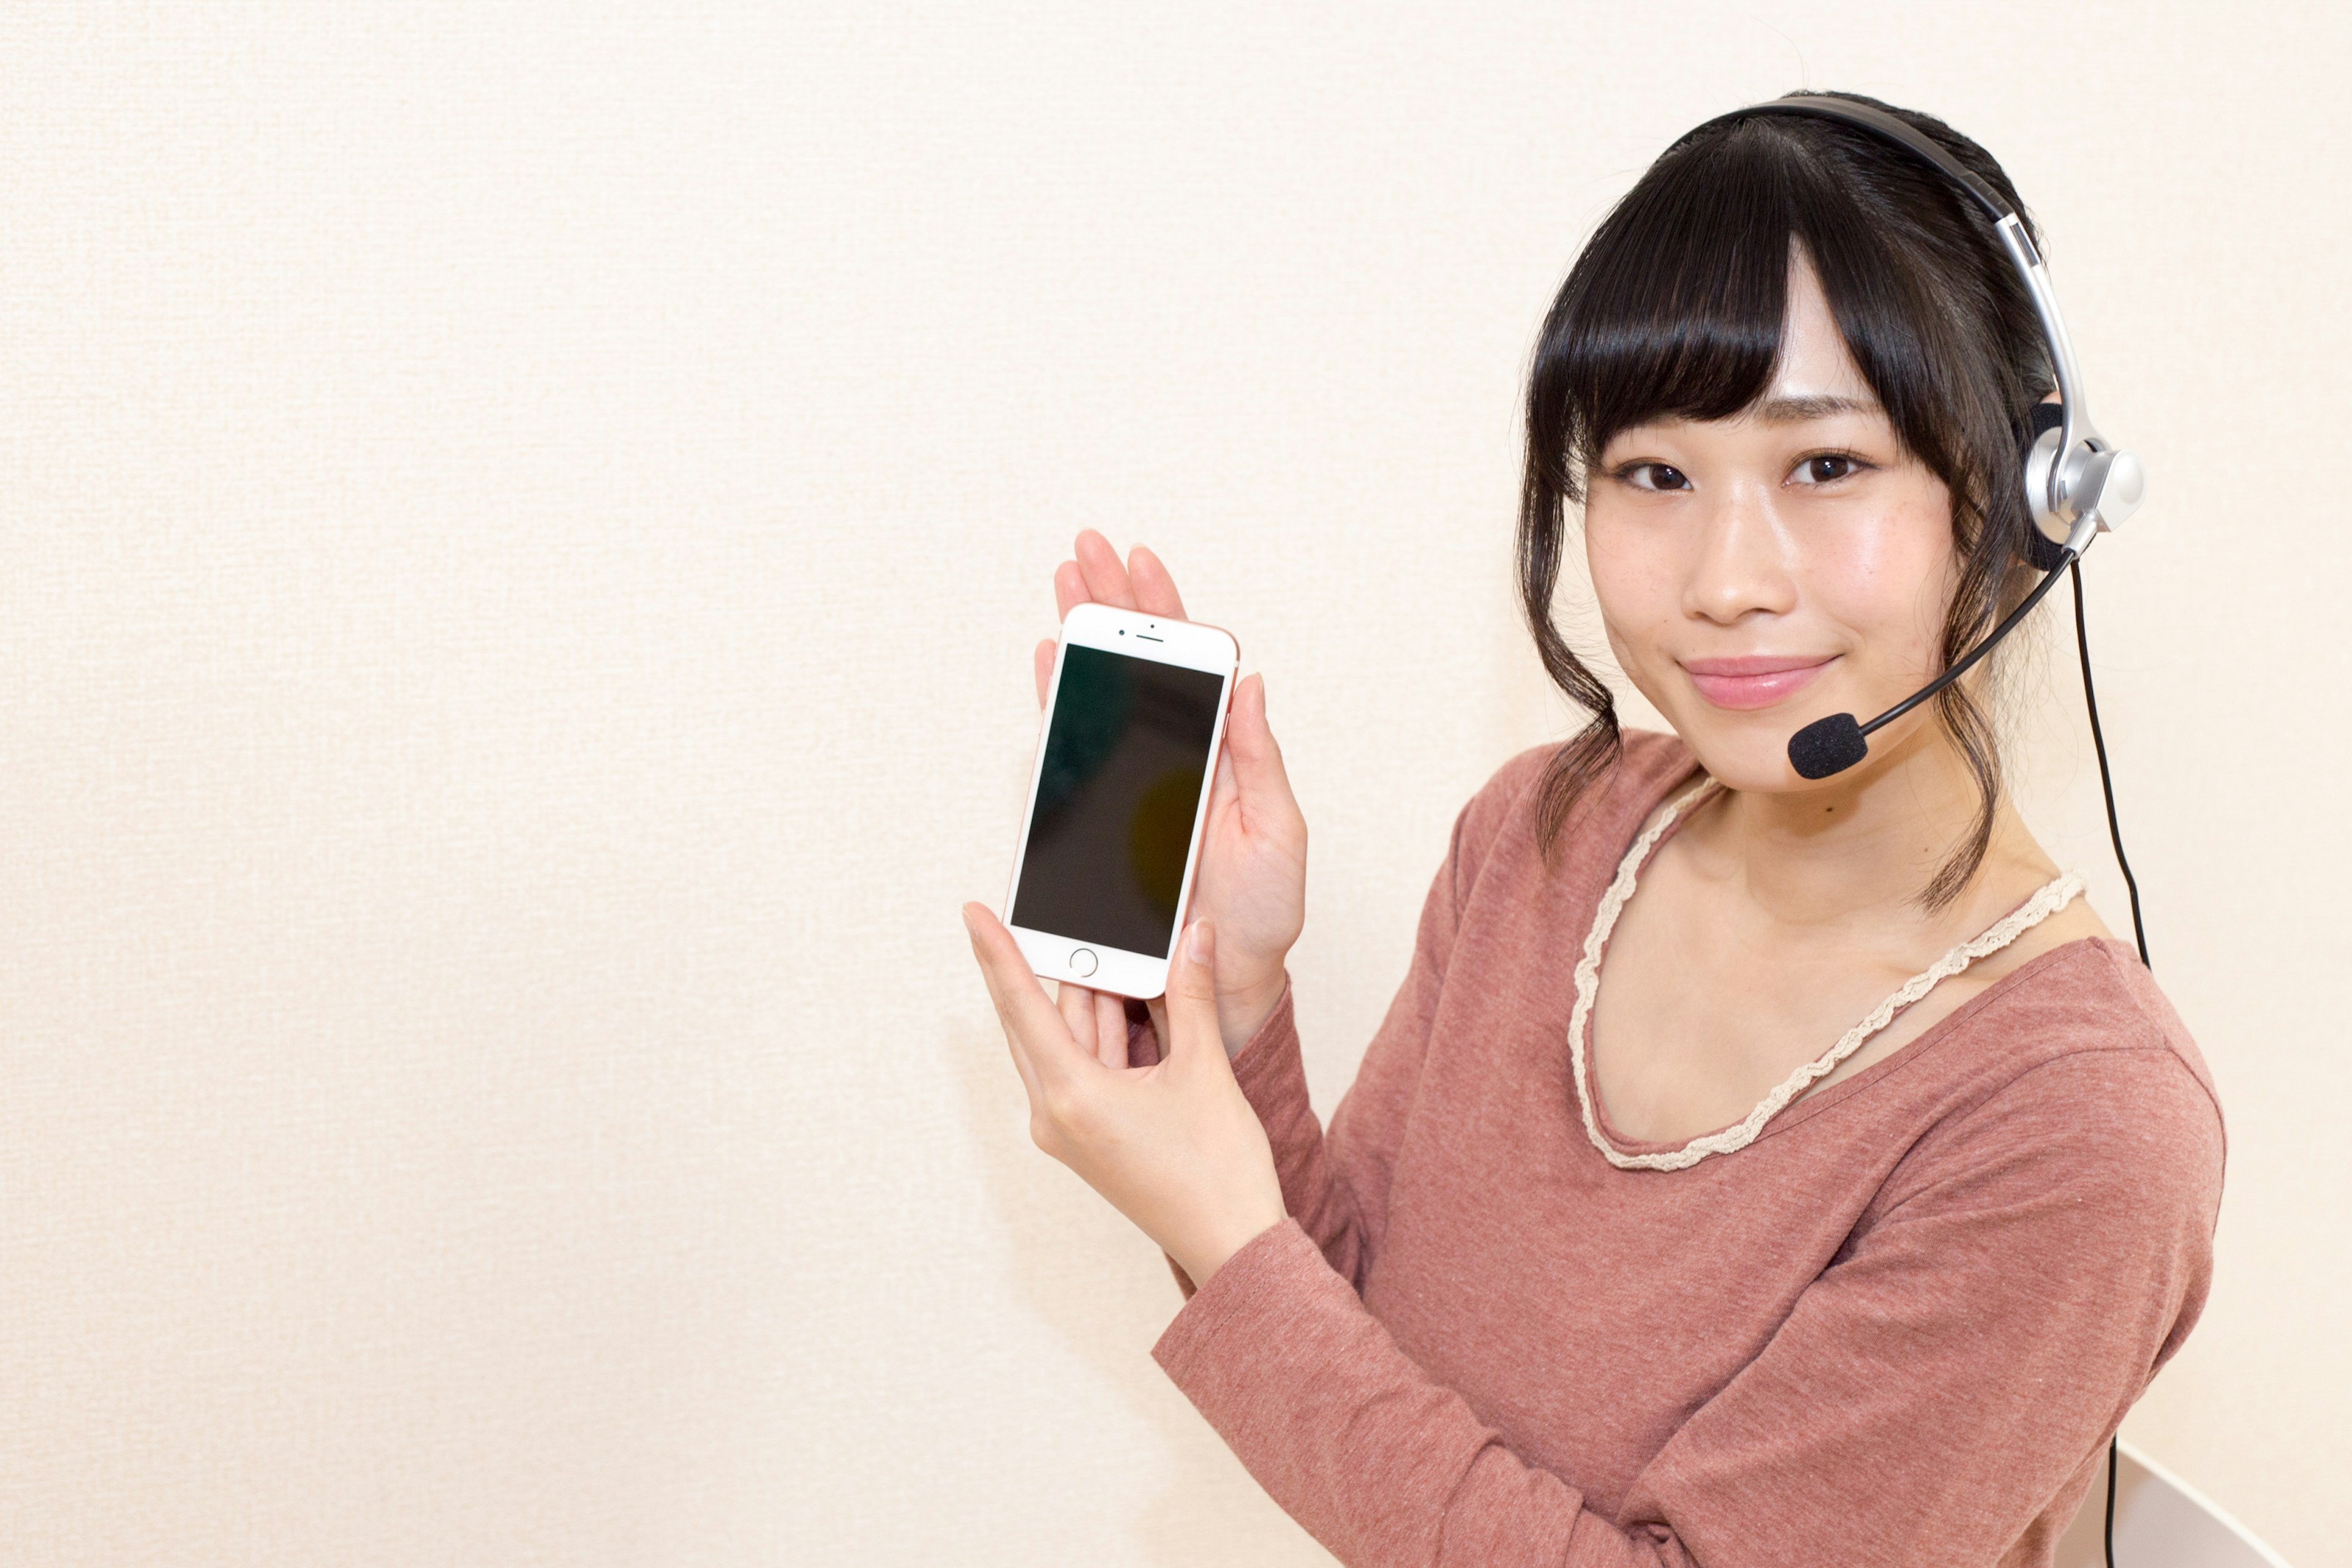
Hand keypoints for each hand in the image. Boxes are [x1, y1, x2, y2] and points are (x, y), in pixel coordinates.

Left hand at [965, 906, 1286, 1287]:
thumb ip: (1190, 996)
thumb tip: (1192, 938)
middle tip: (1038, 913)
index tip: (974, 913)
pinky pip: (1082, 1066)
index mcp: (1071, 1097)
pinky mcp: (1089, 1135)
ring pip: (1063, 1042)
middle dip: (1047, 966)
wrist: (1231, 1245)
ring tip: (1104, 946)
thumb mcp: (1203, 1070)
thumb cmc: (1216, 1173)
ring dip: (1086, 999)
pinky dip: (1100, 1032)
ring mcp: (1070, 1128)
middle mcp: (1056, 1115)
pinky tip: (1122, 996)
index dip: (997, 952)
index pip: (1022, 1006)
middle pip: (1035, 1021)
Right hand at [1035, 530, 1306, 1053]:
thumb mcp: (1278, 831)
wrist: (1224, 979)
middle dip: (1112, 603)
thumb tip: (1250, 682)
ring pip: (1102, 696)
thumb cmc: (1261, 914)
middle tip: (1087, 549)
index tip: (1144, 562)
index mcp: (1224, 752)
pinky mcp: (1105, 817)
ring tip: (1062, 587)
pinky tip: (1047, 664)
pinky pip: (1075, 753)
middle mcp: (1177, 757)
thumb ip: (1260, 757)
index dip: (1167, 612)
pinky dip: (1059, 705)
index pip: (1192, 666)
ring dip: (1081, 640)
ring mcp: (1136, 783)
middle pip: (1138, 666)